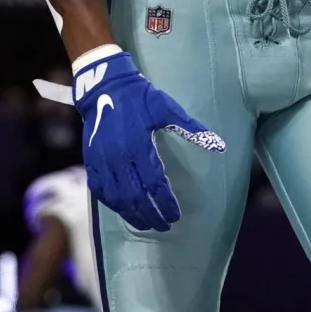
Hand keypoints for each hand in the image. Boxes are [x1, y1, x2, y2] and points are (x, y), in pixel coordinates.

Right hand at [35, 50, 223, 231]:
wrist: (104, 86)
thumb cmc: (140, 97)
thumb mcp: (167, 108)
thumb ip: (191, 128)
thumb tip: (219, 145)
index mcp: (139, 146)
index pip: (154, 184)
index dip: (165, 203)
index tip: (174, 215)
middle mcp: (119, 158)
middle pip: (136, 197)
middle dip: (151, 215)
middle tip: (164, 225)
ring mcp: (103, 161)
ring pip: (117, 198)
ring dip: (132, 214)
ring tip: (146, 224)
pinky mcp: (91, 161)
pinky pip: (100, 190)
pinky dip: (112, 204)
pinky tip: (123, 210)